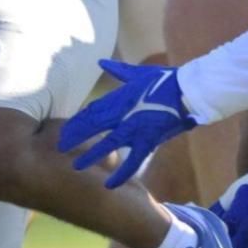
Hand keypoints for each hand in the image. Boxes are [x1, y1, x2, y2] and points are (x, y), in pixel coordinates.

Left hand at [56, 60, 197, 187]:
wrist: (188, 91)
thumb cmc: (164, 80)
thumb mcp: (138, 73)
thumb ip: (118, 71)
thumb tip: (101, 62)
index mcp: (120, 98)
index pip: (92, 111)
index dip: (77, 121)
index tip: (64, 129)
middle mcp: (123, 113)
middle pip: (94, 126)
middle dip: (76, 136)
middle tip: (60, 146)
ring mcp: (135, 128)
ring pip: (108, 144)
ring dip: (91, 155)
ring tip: (75, 166)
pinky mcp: (148, 140)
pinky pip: (133, 161)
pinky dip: (122, 174)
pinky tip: (109, 185)